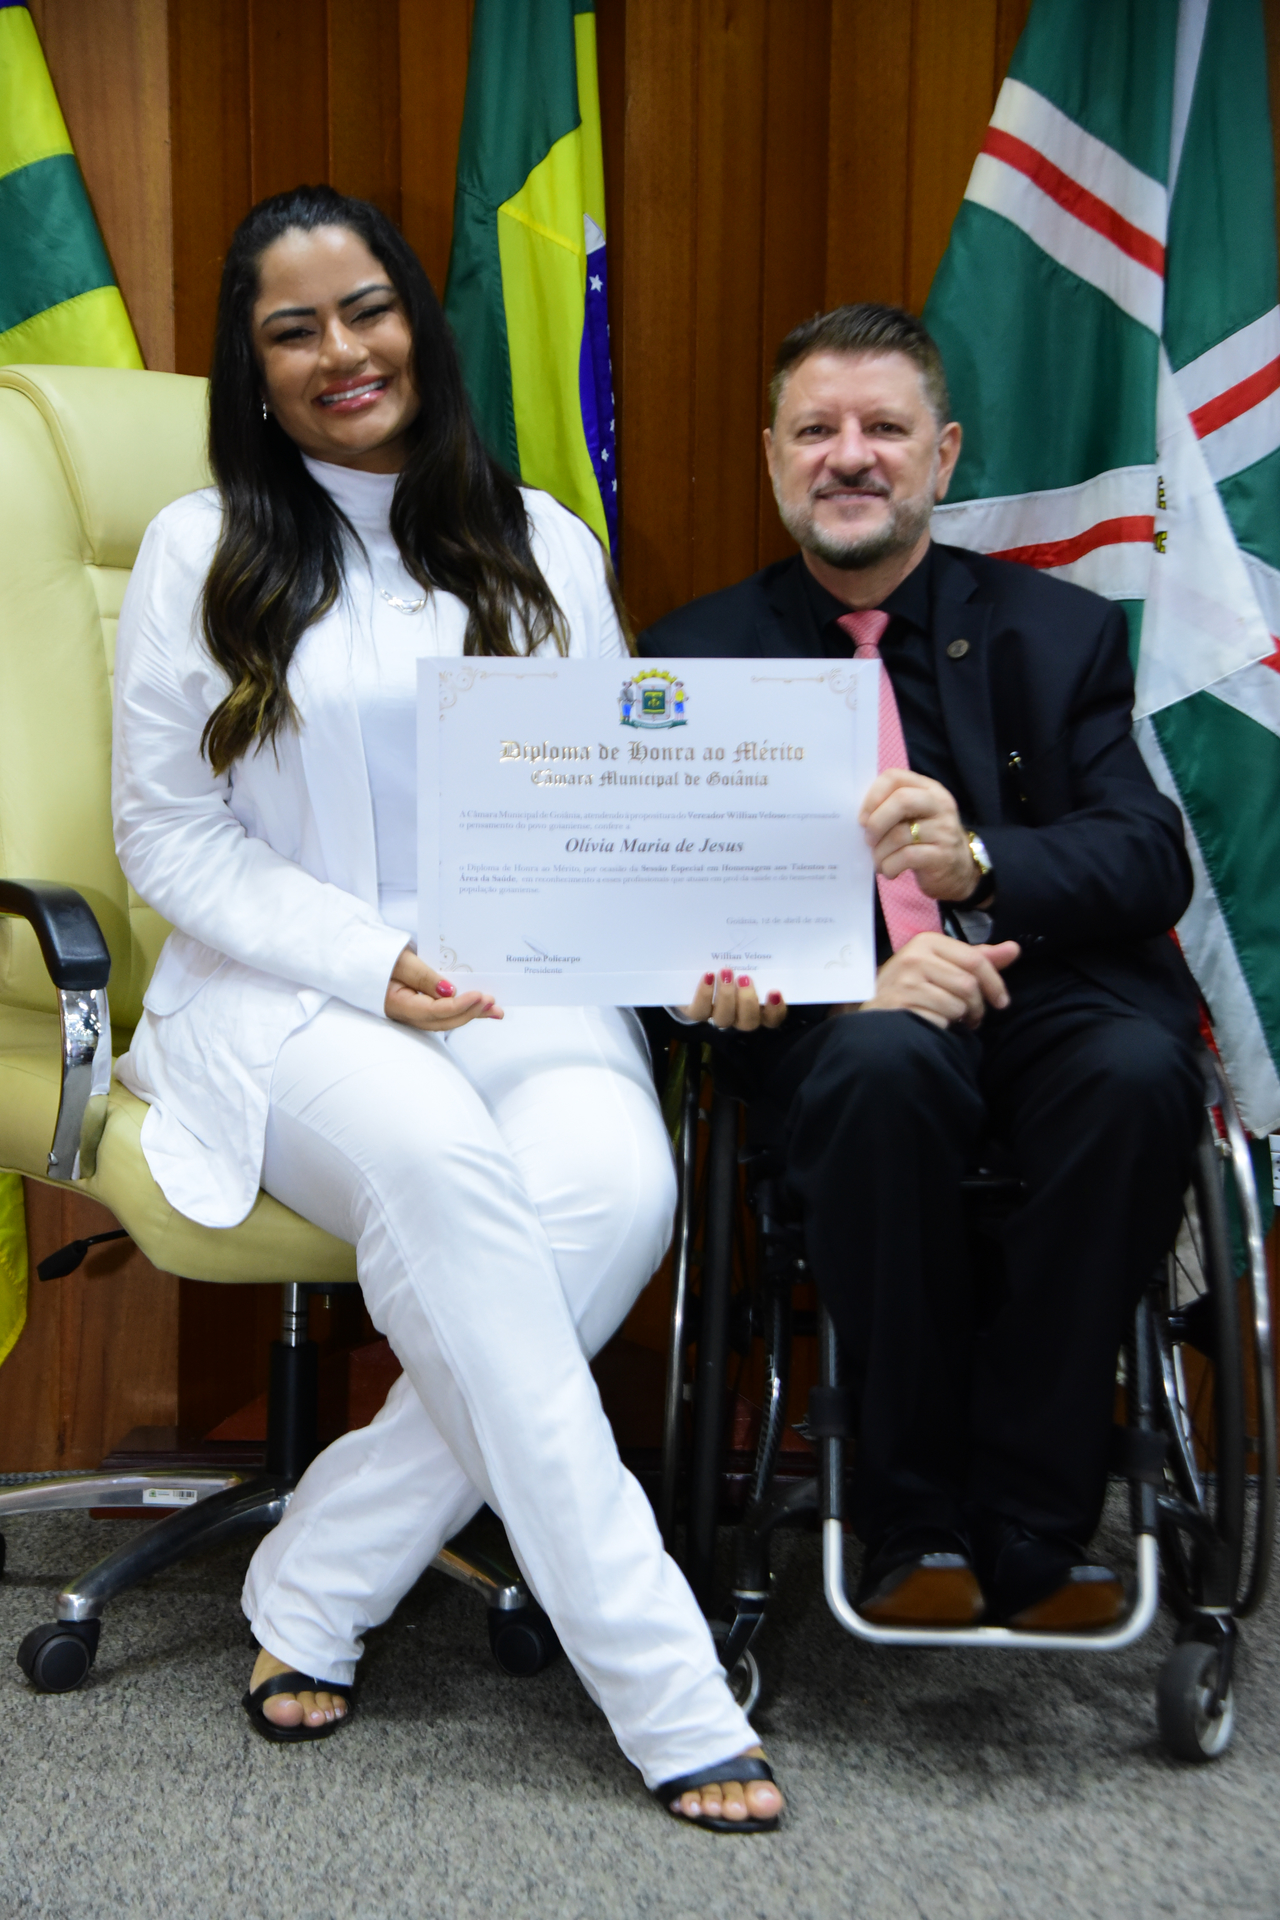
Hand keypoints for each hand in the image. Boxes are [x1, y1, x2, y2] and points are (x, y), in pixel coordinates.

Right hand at [384, 946, 502, 1030]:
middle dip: (470, 1012)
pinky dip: (463, 1010)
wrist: (359, 954)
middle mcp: (406, 1014)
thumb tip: (449, 992)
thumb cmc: (376, 954)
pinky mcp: (420, 1006)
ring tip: (495, 1010)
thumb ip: (422, 976)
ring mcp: (413, 1012)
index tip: (479, 995)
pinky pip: (443, 1012)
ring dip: (471, 1014)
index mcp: (397, 1004)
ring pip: (445, 1019)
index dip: (458, 1006)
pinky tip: (481, 1009)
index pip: (433, 1011)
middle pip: (442, 1021)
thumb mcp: (400, 960)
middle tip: (491, 1002)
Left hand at [677, 968, 787, 1031]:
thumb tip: (780, 940)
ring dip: (726, 997)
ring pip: (724, 1019)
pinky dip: (704, 994)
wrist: (695, 970)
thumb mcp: (748, 962)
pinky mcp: (697, 1012)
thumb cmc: (733, 964)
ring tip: (726, 972)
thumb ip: (758, 960)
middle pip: (749, 1022)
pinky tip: (708, 976)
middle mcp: (740, 1017)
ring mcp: (718, 1016)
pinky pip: (700, 1011)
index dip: (776, 1009)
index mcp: (758, 1008)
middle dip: (747, 1002)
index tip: (774, 991)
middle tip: (745, 978)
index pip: (773, 1018)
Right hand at [856, 933, 1019, 1029]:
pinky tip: (934, 1024)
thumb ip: (979, 957)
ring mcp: (905, 983)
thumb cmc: (913, 984)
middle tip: (972, 1016)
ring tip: (951, 1018)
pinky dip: (943, 1028)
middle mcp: (915, 958)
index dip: (995, 983)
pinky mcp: (900, 1007)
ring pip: (956, 1005)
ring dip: (960, 1018)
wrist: (873, 1005)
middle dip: (977, 1007)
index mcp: (928, 942)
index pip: (976, 960)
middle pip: (969, 985)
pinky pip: (940, 1021)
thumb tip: (1014, 949)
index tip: (1001, 1001)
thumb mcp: (943, 964)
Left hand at [860, 768, 985, 902]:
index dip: (872, 796)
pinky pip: (906, 857)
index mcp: (928, 788)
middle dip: (877, 822)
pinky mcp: (943, 855)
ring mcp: (944, 830)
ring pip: (899, 834)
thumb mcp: (913, 816)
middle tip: (869, 840)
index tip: (862, 818)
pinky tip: (889, 870)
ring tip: (878, 861)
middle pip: (901, 800)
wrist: (959, 868)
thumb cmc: (925, 839)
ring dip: (880, 852)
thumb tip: (861, 818)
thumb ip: (891, 808)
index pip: (894, 777)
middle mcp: (939, 804)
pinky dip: (889, 866)